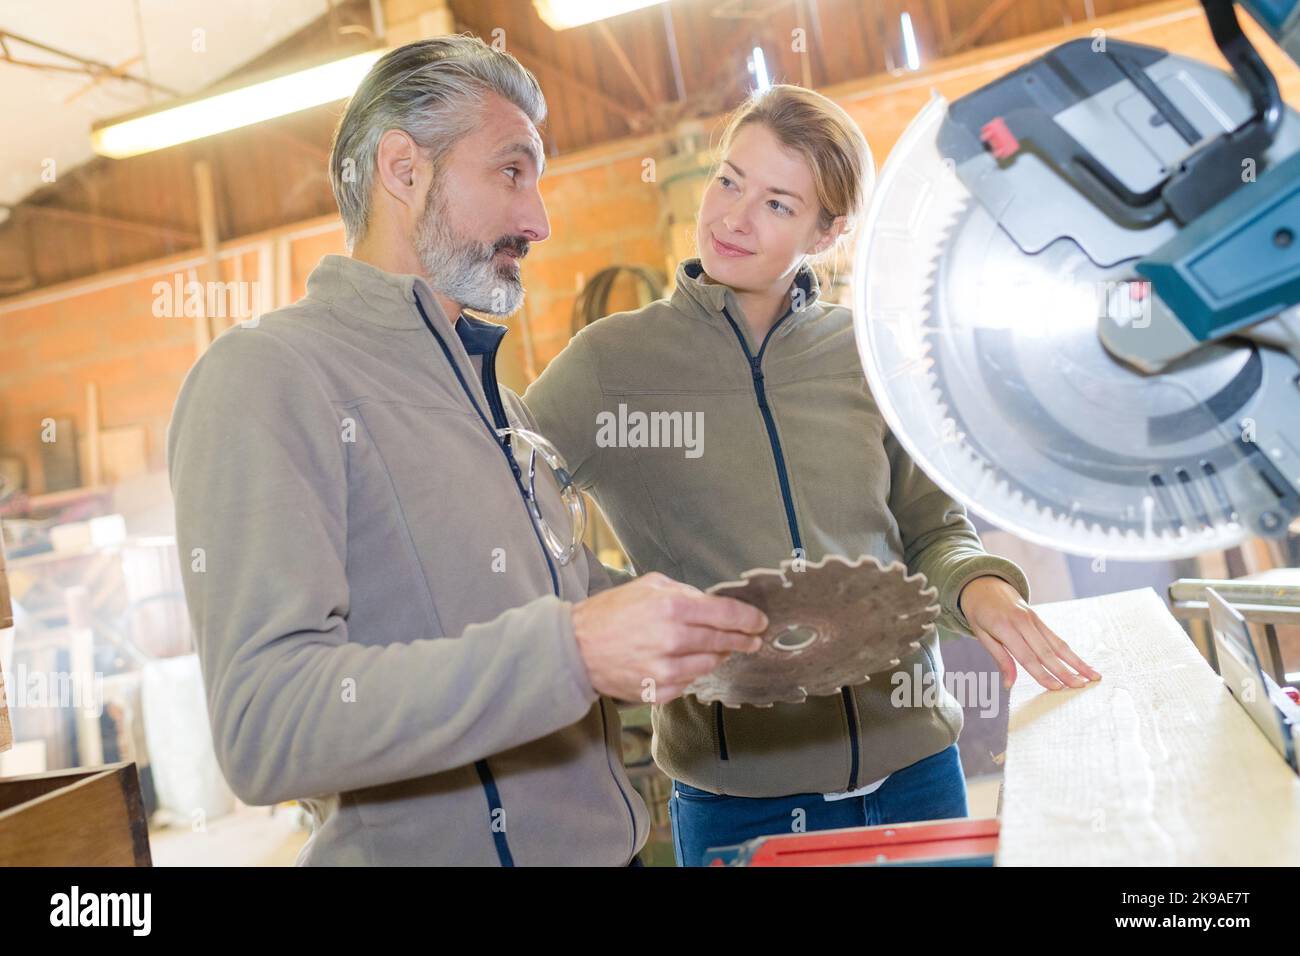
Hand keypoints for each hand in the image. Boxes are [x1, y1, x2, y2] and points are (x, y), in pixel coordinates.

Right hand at [571, 571, 767, 703]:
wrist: (576, 648)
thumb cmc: (610, 613)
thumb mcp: (649, 586)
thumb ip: (685, 593)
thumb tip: (713, 604)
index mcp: (673, 608)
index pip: (727, 615)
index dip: (749, 620)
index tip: (759, 623)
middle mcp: (673, 640)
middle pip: (723, 641)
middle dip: (742, 640)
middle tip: (751, 640)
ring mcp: (666, 670)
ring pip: (710, 665)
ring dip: (717, 656)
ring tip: (716, 649)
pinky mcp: (658, 691)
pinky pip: (690, 683)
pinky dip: (691, 673)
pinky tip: (684, 663)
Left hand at [958, 575, 1101, 690]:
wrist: (983, 584)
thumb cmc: (979, 613)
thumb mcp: (982, 635)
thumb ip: (999, 659)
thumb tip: (1009, 685)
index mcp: (1005, 627)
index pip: (1026, 656)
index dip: (1042, 674)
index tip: (1056, 688)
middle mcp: (1023, 621)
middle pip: (1046, 651)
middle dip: (1065, 670)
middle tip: (1081, 686)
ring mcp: (1033, 618)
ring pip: (1057, 643)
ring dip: (1076, 661)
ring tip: (1093, 676)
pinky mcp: (1039, 618)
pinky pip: (1055, 637)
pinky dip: (1070, 652)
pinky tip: (1082, 663)